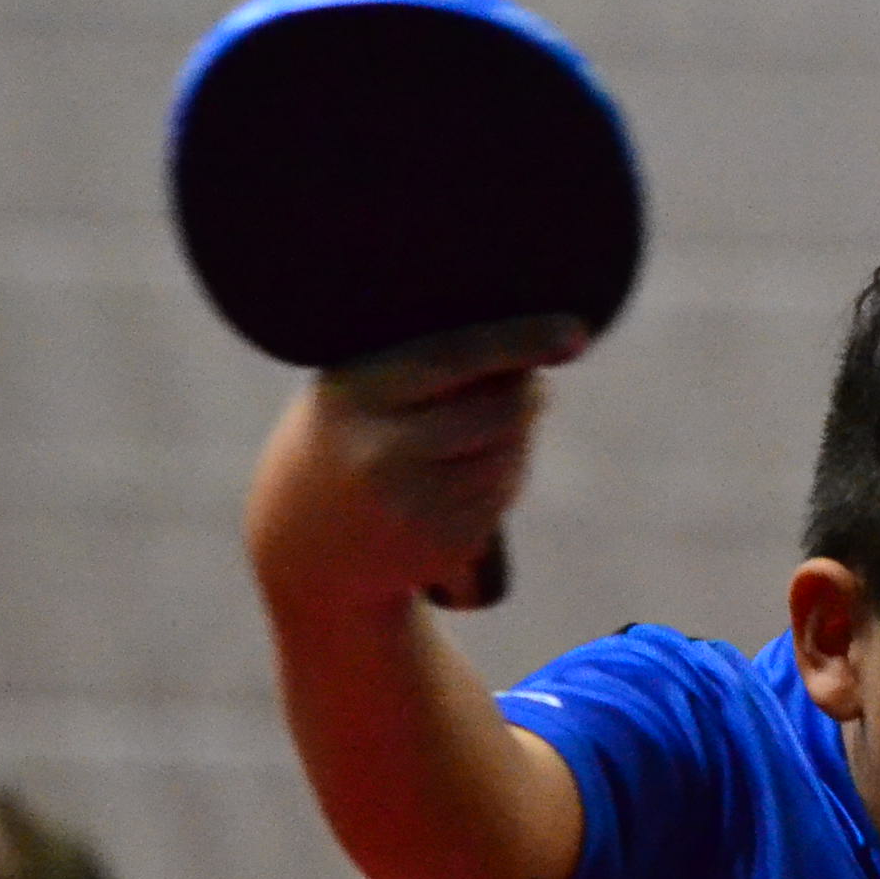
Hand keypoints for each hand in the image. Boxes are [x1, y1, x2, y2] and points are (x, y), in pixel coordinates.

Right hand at [244, 314, 588, 614]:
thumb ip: (429, 359)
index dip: (522, 341)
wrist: (303, 540)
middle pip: (501, 411)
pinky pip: (503, 497)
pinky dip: (503, 477)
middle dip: (526, 392)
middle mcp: (382, 454)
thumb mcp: (359, 384)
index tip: (576, 333)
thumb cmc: (348, 434)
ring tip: (473, 430)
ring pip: (510, 455)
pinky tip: (461, 473)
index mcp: (357, 393)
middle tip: (522, 381)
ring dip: (517, 435)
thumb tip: (534, 345)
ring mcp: (413, 507)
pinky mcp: (441, 545)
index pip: (458, 357)